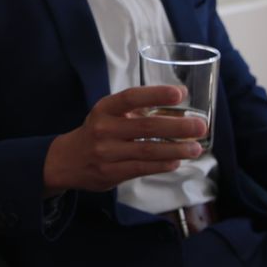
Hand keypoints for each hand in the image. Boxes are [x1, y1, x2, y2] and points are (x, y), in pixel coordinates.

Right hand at [42, 86, 206, 196]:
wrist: (66, 160)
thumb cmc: (97, 132)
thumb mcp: (108, 114)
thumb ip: (137, 111)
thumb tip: (179, 109)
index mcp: (105, 108)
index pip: (131, 97)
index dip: (156, 94)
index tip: (180, 93)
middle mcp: (104, 128)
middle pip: (146, 126)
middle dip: (177, 126)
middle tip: (200, 126)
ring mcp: (107, 152)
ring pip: (148, 150)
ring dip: (176, 149)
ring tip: (196, 148)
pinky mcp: (110, 173)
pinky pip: (142, 168)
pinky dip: (162, 164)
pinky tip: (177, 161)